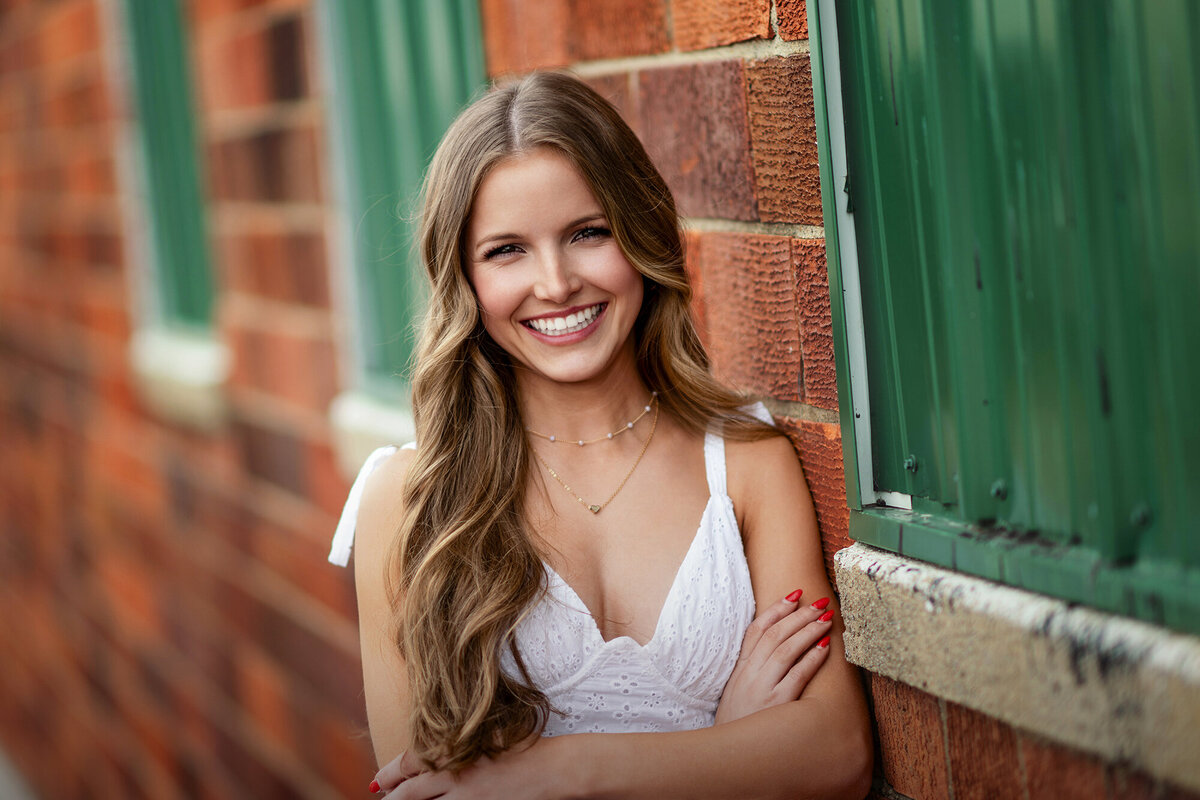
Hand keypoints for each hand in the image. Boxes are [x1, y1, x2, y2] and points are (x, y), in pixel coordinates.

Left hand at [373, 737, 567, 799]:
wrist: (552, 769)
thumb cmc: (523, 746)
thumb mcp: (486, 735)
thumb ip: (457, 743)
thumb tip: (432, 753)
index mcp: (454, 751)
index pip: (410, 764)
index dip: (391, 773)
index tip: (381, 780)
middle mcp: (454, 777)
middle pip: (410, 793)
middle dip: (392, 797)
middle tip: (383, 798)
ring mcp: (466, 799)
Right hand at [714, 589, 834, 724]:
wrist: (726, 757)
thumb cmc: (737, 724)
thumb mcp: (736, 692)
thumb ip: (751, 670)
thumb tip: (773, 649)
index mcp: (740, 669)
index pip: (756, 630)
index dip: (776, 609)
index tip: (794, 595)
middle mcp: (749, 674)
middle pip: (774, 635)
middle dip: (798, 615)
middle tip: (818, 602)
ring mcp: (762, 688)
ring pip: (785, 650)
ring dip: (807, 630)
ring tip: (826, 618)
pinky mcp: (776, 705)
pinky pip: (796, 676)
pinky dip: (811, 658)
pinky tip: (825, 647)